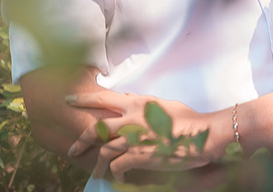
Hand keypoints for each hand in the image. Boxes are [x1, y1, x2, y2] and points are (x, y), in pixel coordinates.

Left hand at [66, 90, 215, 180]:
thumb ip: (143, 100)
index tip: (69, 99)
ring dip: (97, 165)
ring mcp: (133, 138)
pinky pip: (117, 167)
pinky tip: (119, 177)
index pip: (103, 98)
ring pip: (104, 152)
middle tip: (72, 150)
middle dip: (80, 140)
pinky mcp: (138, 156)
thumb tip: (128, 94)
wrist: (202, 134)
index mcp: (137, 102)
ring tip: (96, 173)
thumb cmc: (188, 118)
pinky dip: (116, 173)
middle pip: (96, 128)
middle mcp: (131, 119)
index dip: (83, 99)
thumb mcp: (163, 104)